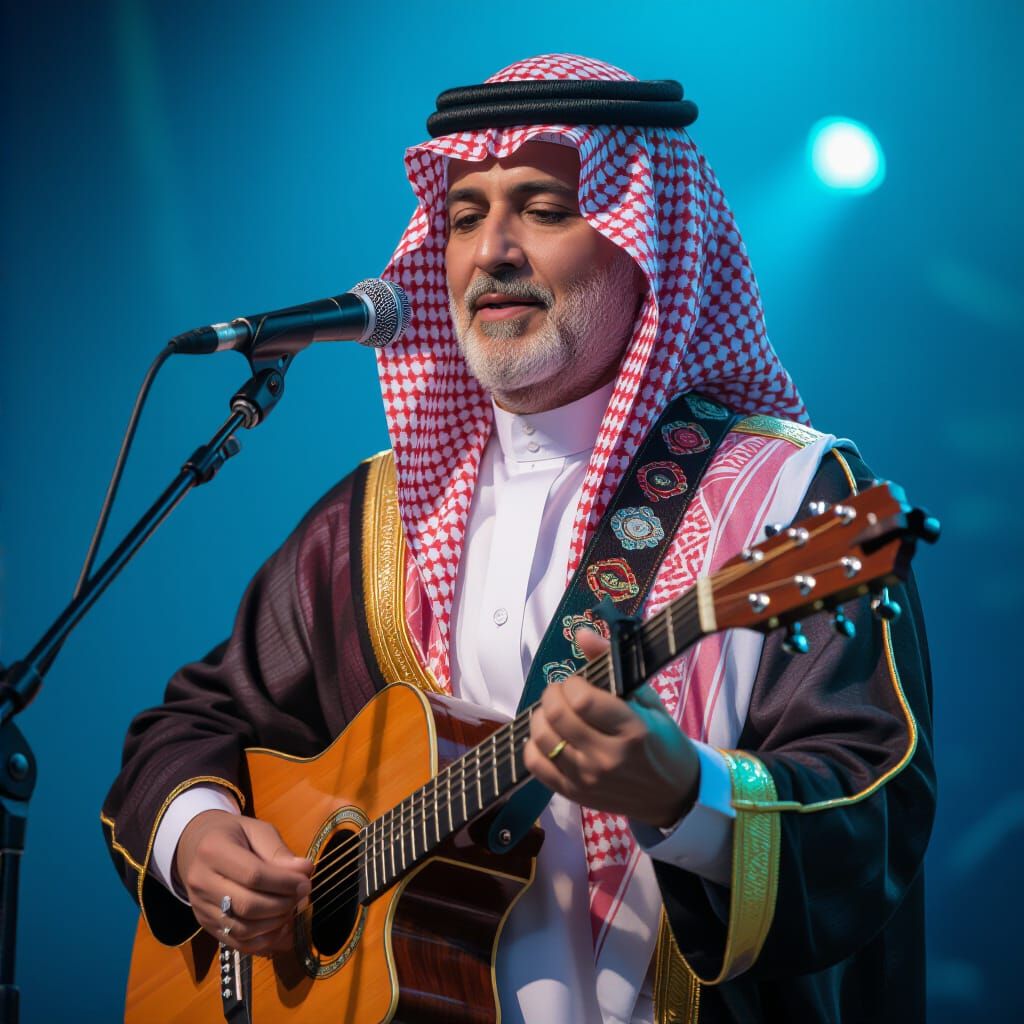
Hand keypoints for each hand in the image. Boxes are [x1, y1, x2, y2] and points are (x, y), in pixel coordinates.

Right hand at [175, 810, 312, 953]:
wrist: (196, 847)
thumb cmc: (233, 835)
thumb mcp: (257, 830)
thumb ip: (278, 851)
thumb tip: (305, 871)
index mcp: (214, 851)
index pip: (253, 875)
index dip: (284, 883)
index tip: (306, 882)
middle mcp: (201, 882)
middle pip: (247, 905)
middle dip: (282, 904)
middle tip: (301, 895)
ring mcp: (201, 908)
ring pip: (243, 929)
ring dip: (275, 924)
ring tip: (291, 908)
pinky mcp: (206, 925)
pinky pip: (237, 942)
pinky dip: (264, 941)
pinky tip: (280, 927)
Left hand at [522, 632, 700, 827]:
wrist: (672, 794)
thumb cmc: (661, 740)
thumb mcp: (648, 699)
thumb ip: (612, 663)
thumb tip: (582, 633)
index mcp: (632, 730)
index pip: (582, 701)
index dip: (571, 683)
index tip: (578, 682)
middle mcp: (608, 757)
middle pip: (556, 717)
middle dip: (552, 694)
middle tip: (562, 692)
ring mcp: (589, 779)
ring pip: (541, 740)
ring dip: (540, 717)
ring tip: (555, 713)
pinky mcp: (575, 795)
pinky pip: (536, 766)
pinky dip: (534, 746)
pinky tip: (548, 736)